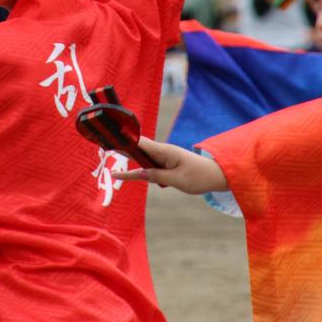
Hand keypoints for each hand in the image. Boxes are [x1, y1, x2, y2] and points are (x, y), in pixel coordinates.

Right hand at [111, 137, 229, 192]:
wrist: (217, 175)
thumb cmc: (199, 177)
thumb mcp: (176, 180)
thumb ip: (156, 176)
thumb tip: (139, 173)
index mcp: (163, 151)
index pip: (139, 143)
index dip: (124, 140)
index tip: (110, 139)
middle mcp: (162, 151)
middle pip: (137, 148)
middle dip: (122, 148)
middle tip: (104, 146)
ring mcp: (164, 157)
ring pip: (144, 159)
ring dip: (135, 163)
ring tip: (115, 160)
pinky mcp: (167, 164)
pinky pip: (152, 166)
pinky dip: (148, 172)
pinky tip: (156, 182)